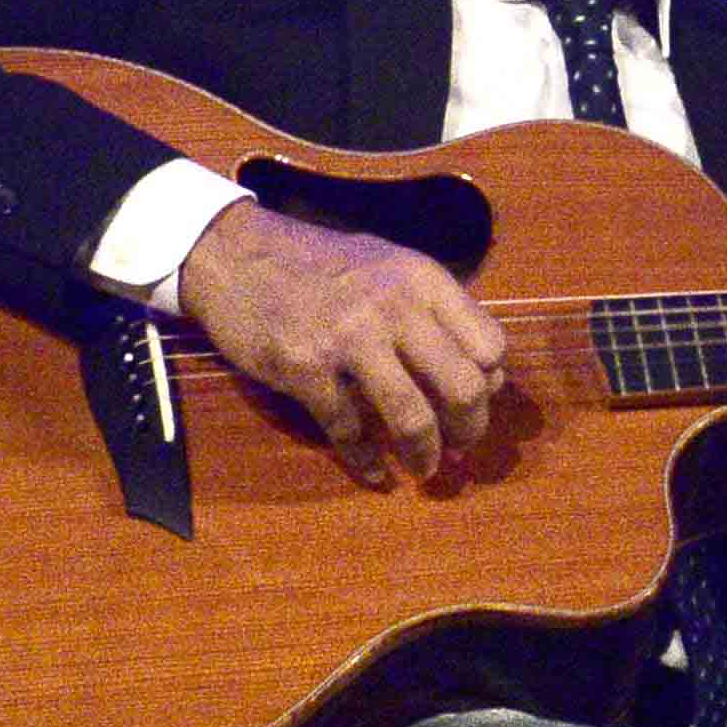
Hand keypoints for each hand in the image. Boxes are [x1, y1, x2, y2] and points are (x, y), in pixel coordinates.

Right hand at [176, 199, 507, 483]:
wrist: (235, 254)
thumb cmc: (320, 266)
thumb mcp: (389, 268)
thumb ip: (436, 314)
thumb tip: (487, 375)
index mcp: (423, 281)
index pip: (490, 345)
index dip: (491, 384)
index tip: (476, 403)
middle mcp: (394, 307)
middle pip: (465, 387)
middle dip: (470, 430)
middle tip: (461, 448)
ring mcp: (348, 339)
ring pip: (412, 417)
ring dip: (424, 455)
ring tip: (424, 469)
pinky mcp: (305, 369)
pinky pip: (349, 430)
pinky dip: (365, 461)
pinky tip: (373, 472)